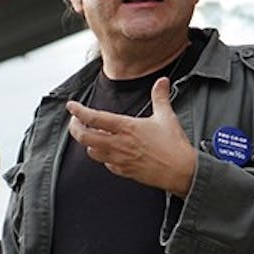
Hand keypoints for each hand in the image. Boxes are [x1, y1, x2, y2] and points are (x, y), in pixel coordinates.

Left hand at [66, 77, 195, 195]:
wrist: (181, 171)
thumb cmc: (174, 145)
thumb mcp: (166, 116)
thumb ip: (160, 96)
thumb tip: (162, 81)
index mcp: (126, 128)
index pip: (94, 118)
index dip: (79, 111)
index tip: (71, 106)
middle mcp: (119, 144)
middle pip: (85, 137)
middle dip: (74, 128)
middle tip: (75, 121)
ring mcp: (120, 159)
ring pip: (92, 152)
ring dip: (88, 143)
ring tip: (91, 135)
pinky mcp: (125, 171)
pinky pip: (106, 164)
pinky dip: (103, 157)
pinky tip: (108, 152)